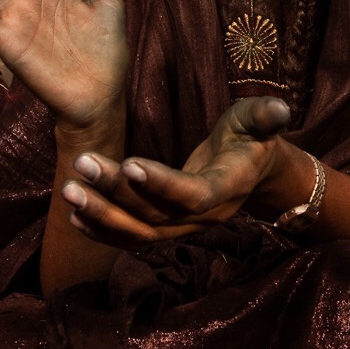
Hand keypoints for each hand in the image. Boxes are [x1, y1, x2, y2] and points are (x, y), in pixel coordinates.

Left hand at [57, 96, 292, 245]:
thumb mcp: (259, 121)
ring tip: (69, 190)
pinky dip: (103, 231)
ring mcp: (184, 228)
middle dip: (115, 192)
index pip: (193, 194)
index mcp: (228, 188)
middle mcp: (204, 217)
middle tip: (81, 165)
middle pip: (155, 215)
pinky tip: (75, 215)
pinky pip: (132, 239)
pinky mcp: (167, 230)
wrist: (253, 173)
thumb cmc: (251, 139)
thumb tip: (280, 108)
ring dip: (101, 215)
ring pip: (139, 233)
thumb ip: (265, 117)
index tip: (128, 164)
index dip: (162, 184)